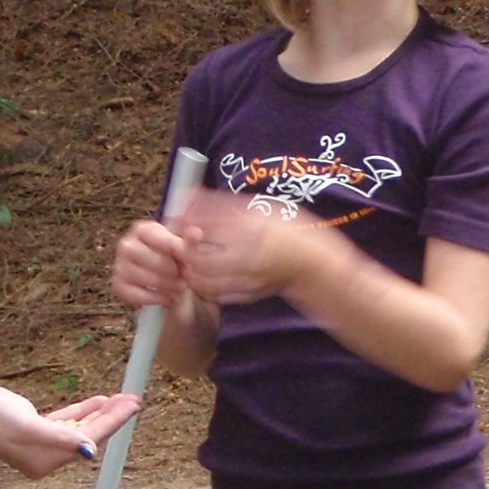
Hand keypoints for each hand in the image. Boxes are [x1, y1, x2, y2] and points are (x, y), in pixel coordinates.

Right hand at [0, 384, 141, 477]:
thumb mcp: (26, 426)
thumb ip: (59, 437)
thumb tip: (89, 450)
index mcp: (46, 461)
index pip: (89, 440)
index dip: (113, 422)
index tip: (133, 405)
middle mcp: (46, 457)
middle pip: (89, 436)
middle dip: (113, 417)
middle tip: (135, 399)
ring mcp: (41, 444)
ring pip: (80, 428)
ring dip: (101, 413)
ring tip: (123, 398)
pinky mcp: (35, 430)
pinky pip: (66, 422)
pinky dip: (83, 412)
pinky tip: (99, 400)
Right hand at [113, 218, 192, 310]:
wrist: (166, 280)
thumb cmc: (174, 259)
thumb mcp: (184, 249)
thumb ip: (190, 242)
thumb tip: (195, 233)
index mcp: (143, 229)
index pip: (160, 239)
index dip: (178, 252)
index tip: (189, 261)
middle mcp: (126, 244)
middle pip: (155, 262)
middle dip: (175, 272)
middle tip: (185, 276)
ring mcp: (119, 265)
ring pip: (148, 280)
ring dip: (169, 287)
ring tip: (179, 287)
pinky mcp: (118, 285)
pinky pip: (138, 295)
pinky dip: (156, 299)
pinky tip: (167, 297)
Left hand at [177, 190, 320, 305]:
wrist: (312, 263)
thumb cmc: (286, 231)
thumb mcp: (260, 209)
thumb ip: (226, 204)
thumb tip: (194, 195)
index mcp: (251, 229)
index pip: (206, 226)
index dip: (185, 224)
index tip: (176, 221)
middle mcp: (248, 255)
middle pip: (199, 257)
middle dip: (184, 251)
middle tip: (178, 244)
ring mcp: (248, 278)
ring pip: (204, 279)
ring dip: (190, 270)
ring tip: (188, 261)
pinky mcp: (248, 294)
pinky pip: (216, 293)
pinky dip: (203, 286)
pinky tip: (202, 276)